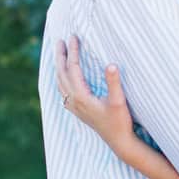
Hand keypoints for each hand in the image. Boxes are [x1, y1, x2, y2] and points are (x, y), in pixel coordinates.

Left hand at [54, 36, 137, 158]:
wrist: (118, 141)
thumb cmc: (120, 121)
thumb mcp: (119, 101)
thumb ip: (114, 82)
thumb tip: (111, 64)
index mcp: (81, 96)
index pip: (73, 68)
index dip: (73, 51)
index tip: (73, 37)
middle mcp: (73, 101)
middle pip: (61, 74)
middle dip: (60, 56)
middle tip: (60, 41)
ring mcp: (74, 107)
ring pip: (60, 83)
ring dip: (58, 67)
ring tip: (60, 54)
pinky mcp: (77, 111)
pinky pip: (62, 91)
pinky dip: (60, 80)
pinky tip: (64, 78)